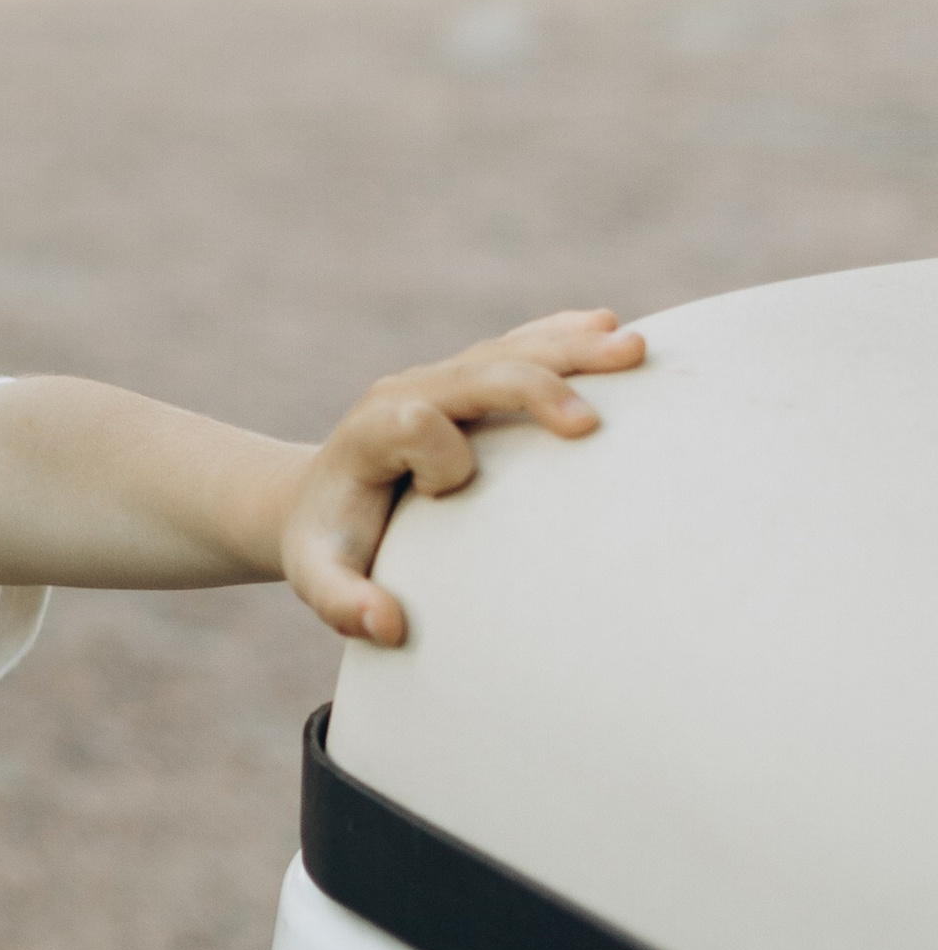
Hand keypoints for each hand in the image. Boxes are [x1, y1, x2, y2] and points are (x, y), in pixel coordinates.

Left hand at [282, 307, 646, 646]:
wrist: (316, 496)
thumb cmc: (327, 541)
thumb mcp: (318, 577)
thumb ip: (343, 603)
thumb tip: (388, 626)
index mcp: (370, 434)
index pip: (415, 425)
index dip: (441, 457)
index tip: (445, 496)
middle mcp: (405, 391)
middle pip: (477, 373)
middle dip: (533, 389)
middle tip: (589, 423)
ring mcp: (438, 378)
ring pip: (509, 351)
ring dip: (570, 350)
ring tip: (632, 350)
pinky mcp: (465, 375)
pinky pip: (518, 344)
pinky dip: (561, 334)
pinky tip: (607, 323)